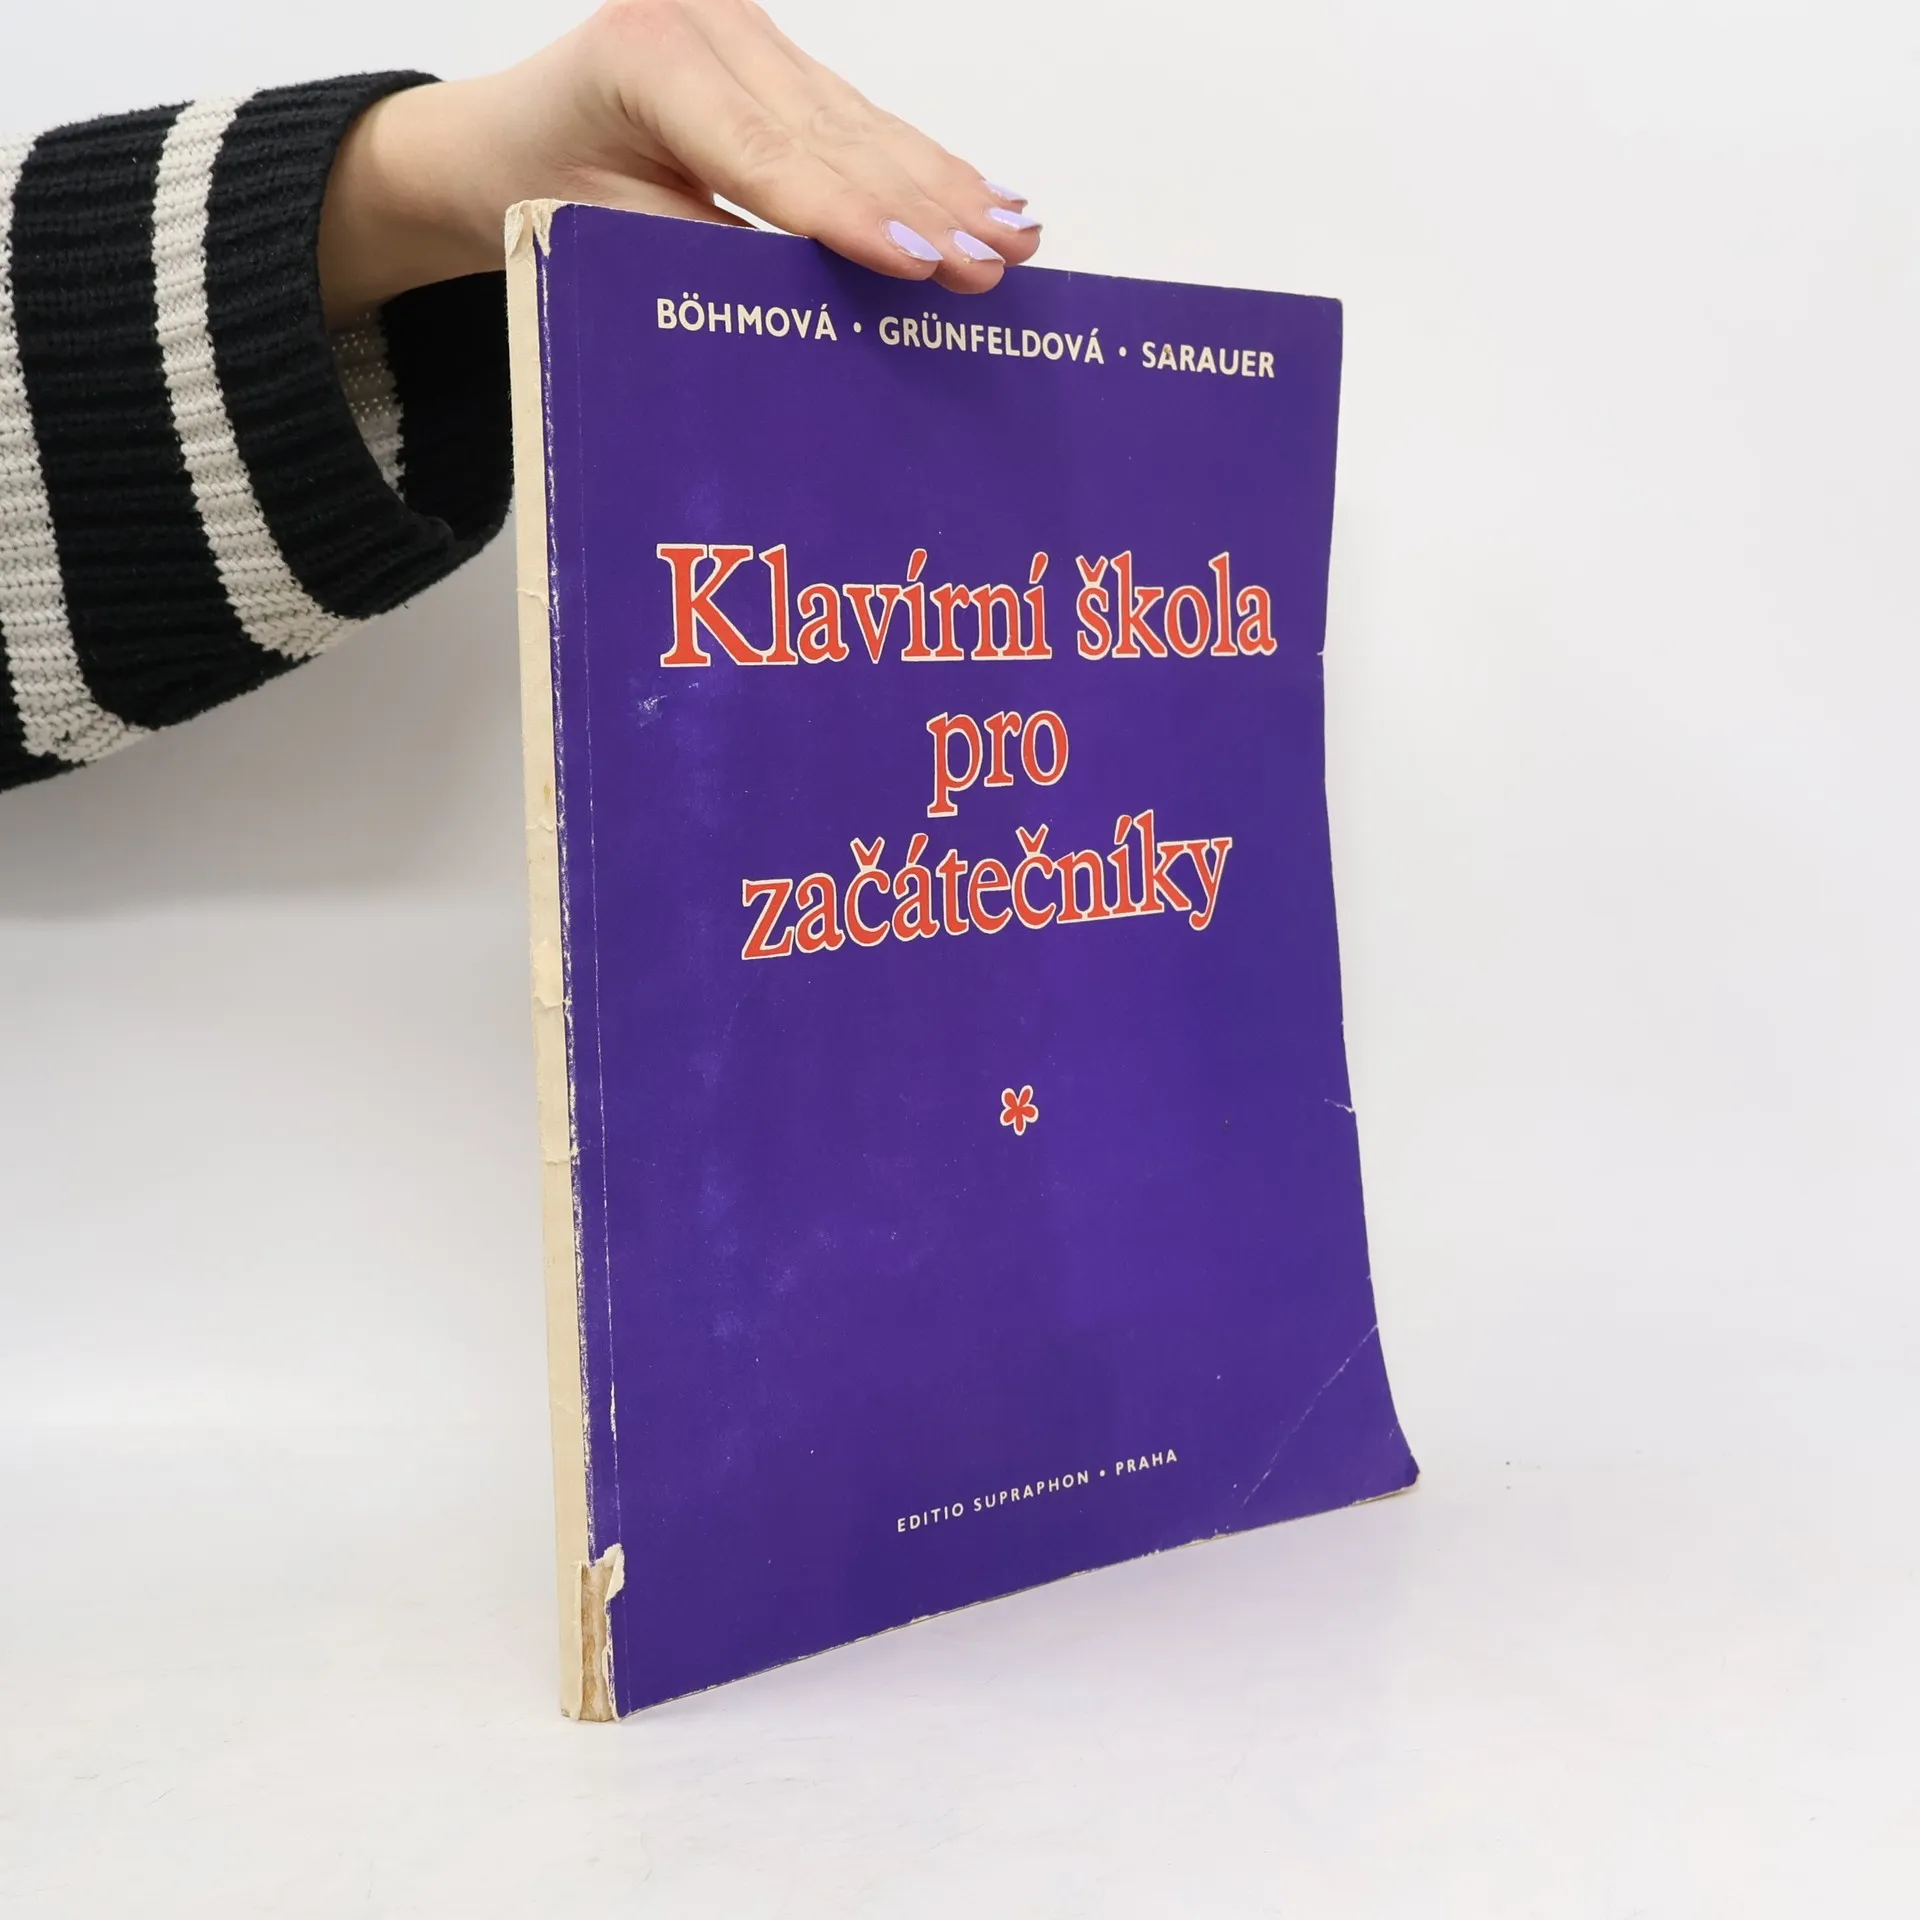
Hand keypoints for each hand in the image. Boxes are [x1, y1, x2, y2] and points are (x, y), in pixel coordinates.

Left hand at [318, 0, 1040, 324]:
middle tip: (995, 262)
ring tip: (1016, 236)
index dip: (850, 213)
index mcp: (642, 56)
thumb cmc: (535, 195)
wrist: (496, 144)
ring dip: (946, 186)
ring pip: (861, 124)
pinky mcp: (773, 57)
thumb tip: (817, 300)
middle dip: (924, 205)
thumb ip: (703, 252)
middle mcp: (704, 24)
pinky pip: (858, 119)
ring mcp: (744, 32)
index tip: (920, 260)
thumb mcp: (603, 236)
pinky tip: (988, 192)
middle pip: (834, 134)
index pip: (765, 153)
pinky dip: (924, 164)